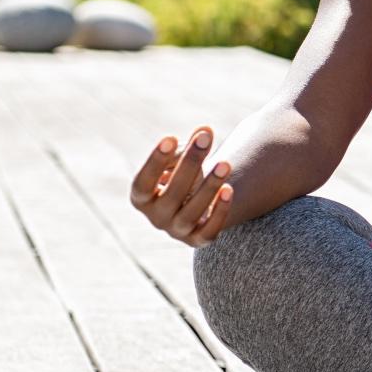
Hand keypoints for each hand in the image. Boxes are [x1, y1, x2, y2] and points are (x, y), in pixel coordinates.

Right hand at [128, 126, 234, 247]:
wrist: (199, 202)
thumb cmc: (184, 174)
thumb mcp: (179, 159)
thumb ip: (188, 145)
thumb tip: (206, 131)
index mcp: (141, 198)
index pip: (143, 183)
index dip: (155, 161)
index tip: (170, 137)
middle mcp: (156, 218)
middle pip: (172, 194)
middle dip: (189, 164)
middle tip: (205, 138)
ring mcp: (177, 231)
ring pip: (192, 212)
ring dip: (209, 187)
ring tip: (225, 163)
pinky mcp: (198, 240)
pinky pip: (209, 230)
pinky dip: (219, 210)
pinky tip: (229, 189)